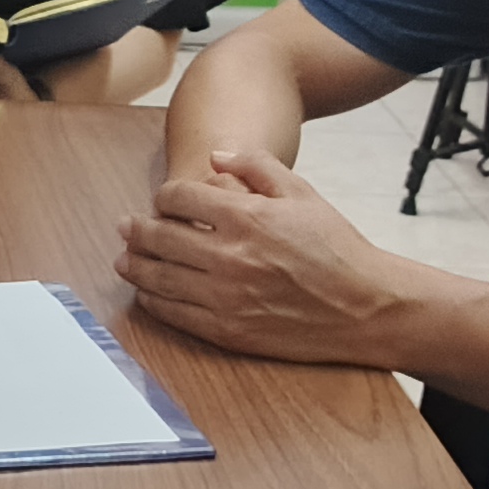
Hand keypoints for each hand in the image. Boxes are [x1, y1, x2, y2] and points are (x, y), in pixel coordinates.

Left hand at [118, 147, 425, 365]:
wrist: (364, 308)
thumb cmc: (335, 247)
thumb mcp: (302, 192)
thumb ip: (256, 166)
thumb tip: (216, 157)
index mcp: (246, 217)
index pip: (180, 199)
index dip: (164, 197)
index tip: (164, 201)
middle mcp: (228, 256)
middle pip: (160, 238)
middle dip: (136, 230)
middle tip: (125, 227)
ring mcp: (225, 297)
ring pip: (159, 278)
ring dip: (135, 266)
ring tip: (124, 260)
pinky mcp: (227, 331)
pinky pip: (175, 314)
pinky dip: (154, 300)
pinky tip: (148, 292)